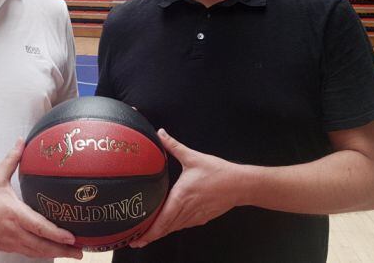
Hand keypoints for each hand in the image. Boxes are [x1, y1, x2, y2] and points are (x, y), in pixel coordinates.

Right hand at [0, 139, 83, 258]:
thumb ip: (12, 159)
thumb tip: (22, 141)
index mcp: (13, 213)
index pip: (39, 226)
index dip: (56, 234)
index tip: (72, 237)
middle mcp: (13, 231)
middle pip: (42, 246)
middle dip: (63, 250)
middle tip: (81, 252)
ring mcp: (10, 242)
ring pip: (36, 252)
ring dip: (55, 254)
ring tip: (73, 254)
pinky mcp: (6, 247)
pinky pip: (28, 252)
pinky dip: (42, 253)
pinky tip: (52, 251)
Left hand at [130, 129, 238, 247]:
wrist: (239, 184)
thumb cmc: (217, 172)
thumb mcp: (193, 157)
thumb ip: (174, 146)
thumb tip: (161, 133)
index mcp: (181, 197)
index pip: (162, 220)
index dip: (148, 232)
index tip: (136, 238)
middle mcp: (187, 210)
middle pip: (165, 229)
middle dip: (149, 236)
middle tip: (134, 241)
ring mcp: (195, 216)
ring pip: (174, 229)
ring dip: (160, 233)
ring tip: (146, 236)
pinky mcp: (202, 218)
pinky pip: (183, 226)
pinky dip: (172, 228)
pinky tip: (167, 226)